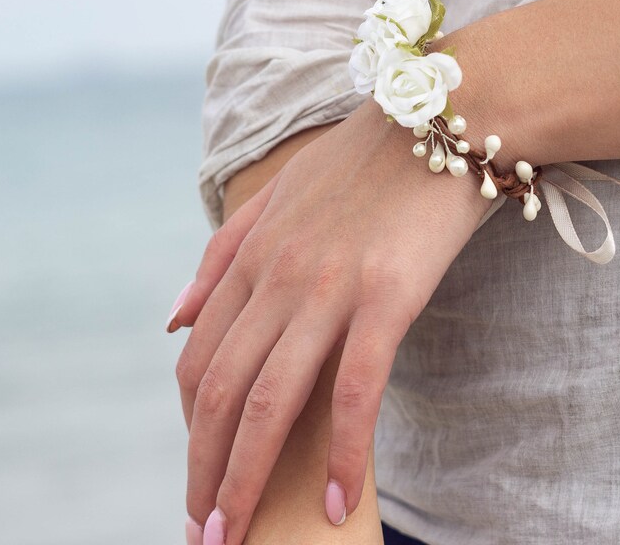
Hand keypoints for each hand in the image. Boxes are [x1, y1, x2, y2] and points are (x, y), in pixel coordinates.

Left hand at [172, 99, 489, 544]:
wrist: (446, 116)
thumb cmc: (367, 160)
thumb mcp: (278, 194)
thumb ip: (220, 256)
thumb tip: (172, 320)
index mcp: (250, 257)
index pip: (198, 365)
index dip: (189, 433)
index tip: (196, 481)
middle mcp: (276, 277)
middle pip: (220, 394)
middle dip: (204, 474)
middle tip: (205, 536)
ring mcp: (327, 287)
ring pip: (270, 402)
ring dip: (247, 480)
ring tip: (241, 538)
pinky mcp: (386, 296)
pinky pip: (354, 390)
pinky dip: (340, 453)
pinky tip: (335, 501)